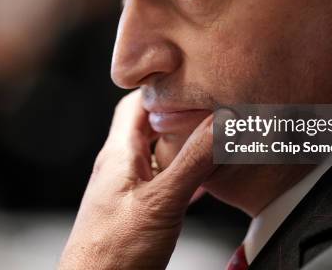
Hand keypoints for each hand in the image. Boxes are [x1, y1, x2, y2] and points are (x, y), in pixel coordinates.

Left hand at [58, 90, 215, 268]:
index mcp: (119, 153)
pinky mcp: (137, 211)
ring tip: (214, 141)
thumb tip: (221, 124)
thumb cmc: (110, 254)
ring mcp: (129, 189)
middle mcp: (121, 166)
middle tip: (211, 109)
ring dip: (185, 147)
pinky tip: (204, 183)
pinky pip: (164, 182)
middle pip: (151, 126)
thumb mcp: (160, 202)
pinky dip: (185, 176)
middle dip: (181, 115)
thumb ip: (192, 162)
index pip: (136, 102)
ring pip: (159, 155)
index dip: (163, 87)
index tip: (193, 80)